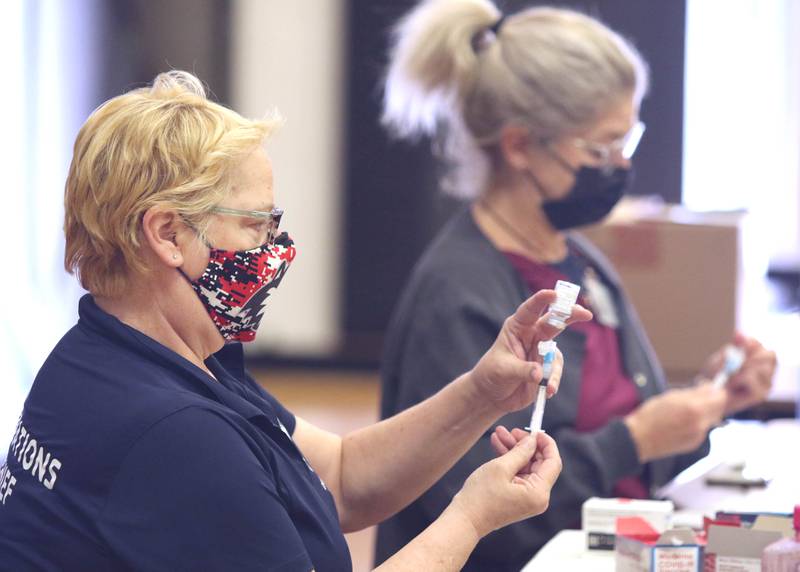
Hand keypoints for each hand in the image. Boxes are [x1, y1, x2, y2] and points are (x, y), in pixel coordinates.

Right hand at [450, 432, 561, 537]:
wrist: (465, 519)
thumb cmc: (480, 497)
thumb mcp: (501, 467)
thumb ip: (520, 451)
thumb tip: (532, 440)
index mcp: (538, 492)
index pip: (553, 462)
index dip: (546, 444)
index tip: (535, 431)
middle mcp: (537, 497)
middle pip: (539, 463)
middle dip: (525, 444)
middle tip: (511, 430)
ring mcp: (528, 498)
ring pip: (527, 466)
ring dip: (514, 449)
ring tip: (500, 433)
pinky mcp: (518, 497)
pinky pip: (519, 473)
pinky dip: (510, 460)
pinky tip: (498, 445)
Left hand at [470, 289, 591, 413]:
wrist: (492, 394)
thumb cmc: (491, 374)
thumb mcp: (503, 370)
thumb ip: (523, 370)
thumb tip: (540, 374)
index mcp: (517, 327)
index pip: (530, 310)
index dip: (542, 300)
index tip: (554, 293)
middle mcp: (531, 335)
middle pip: (554, 322)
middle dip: (570, 315)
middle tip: (586, 314)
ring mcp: (541, 351)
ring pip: (556, 353)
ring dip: (554, 369)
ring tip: (547, 385)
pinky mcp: (546, 367)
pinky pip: (555, 371)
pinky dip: (553, 381)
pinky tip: (548, 391)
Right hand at [623, 385, 726, 462]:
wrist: (639, 439)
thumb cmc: (650, 415)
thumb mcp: (671, 396)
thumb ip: (693, 393)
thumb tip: (709, 388)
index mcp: (695, 408)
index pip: (720, 397)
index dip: (714, 391)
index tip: (706, 388)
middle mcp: (701, 423)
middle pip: (719, 409)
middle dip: (711, 401)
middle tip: (696, 398)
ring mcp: (699, 435)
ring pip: (711, 419)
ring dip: (704, 412)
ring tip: (684, 411)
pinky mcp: (695, 443)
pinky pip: (703, 429)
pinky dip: (697, 423)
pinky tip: (681, 423)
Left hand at [701, 333, 775, 414]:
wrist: (706, 395)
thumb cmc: (716, 376)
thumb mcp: (723, 357)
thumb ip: (734, 346)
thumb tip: (739, 333)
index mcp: (760, 363)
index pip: (765, 347)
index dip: (752, 343)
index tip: (737, 342)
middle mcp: (767, 374)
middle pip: (770, 355)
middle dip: (750, 354)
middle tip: (735, 360)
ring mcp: (766, 385)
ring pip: (761, 366)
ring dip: (741, 367)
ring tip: (730, 375)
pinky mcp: (760, 395)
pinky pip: (751, 377)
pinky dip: (737, 377)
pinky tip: (730, 384)